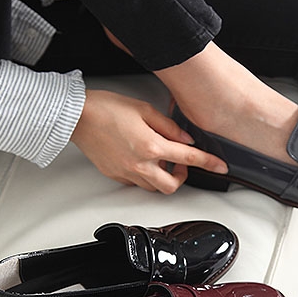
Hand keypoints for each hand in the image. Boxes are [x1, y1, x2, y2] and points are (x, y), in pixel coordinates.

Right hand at [71, 89, 227, 192]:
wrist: (77, 116)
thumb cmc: (106, 108)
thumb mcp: (145, 110)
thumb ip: (169, 127)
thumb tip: (185, 139)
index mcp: (151, 146)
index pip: (189, 158)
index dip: (209, 163)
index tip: (220, 167)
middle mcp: (140, 165)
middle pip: (172, 186)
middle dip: (181, 177)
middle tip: (179, 163)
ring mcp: (127, 173)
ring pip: (154, 188)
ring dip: (163, 177)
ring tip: (159, 160)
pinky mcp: (115, 175)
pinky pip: (137, 183)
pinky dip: (145, 175)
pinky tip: (141, 159)